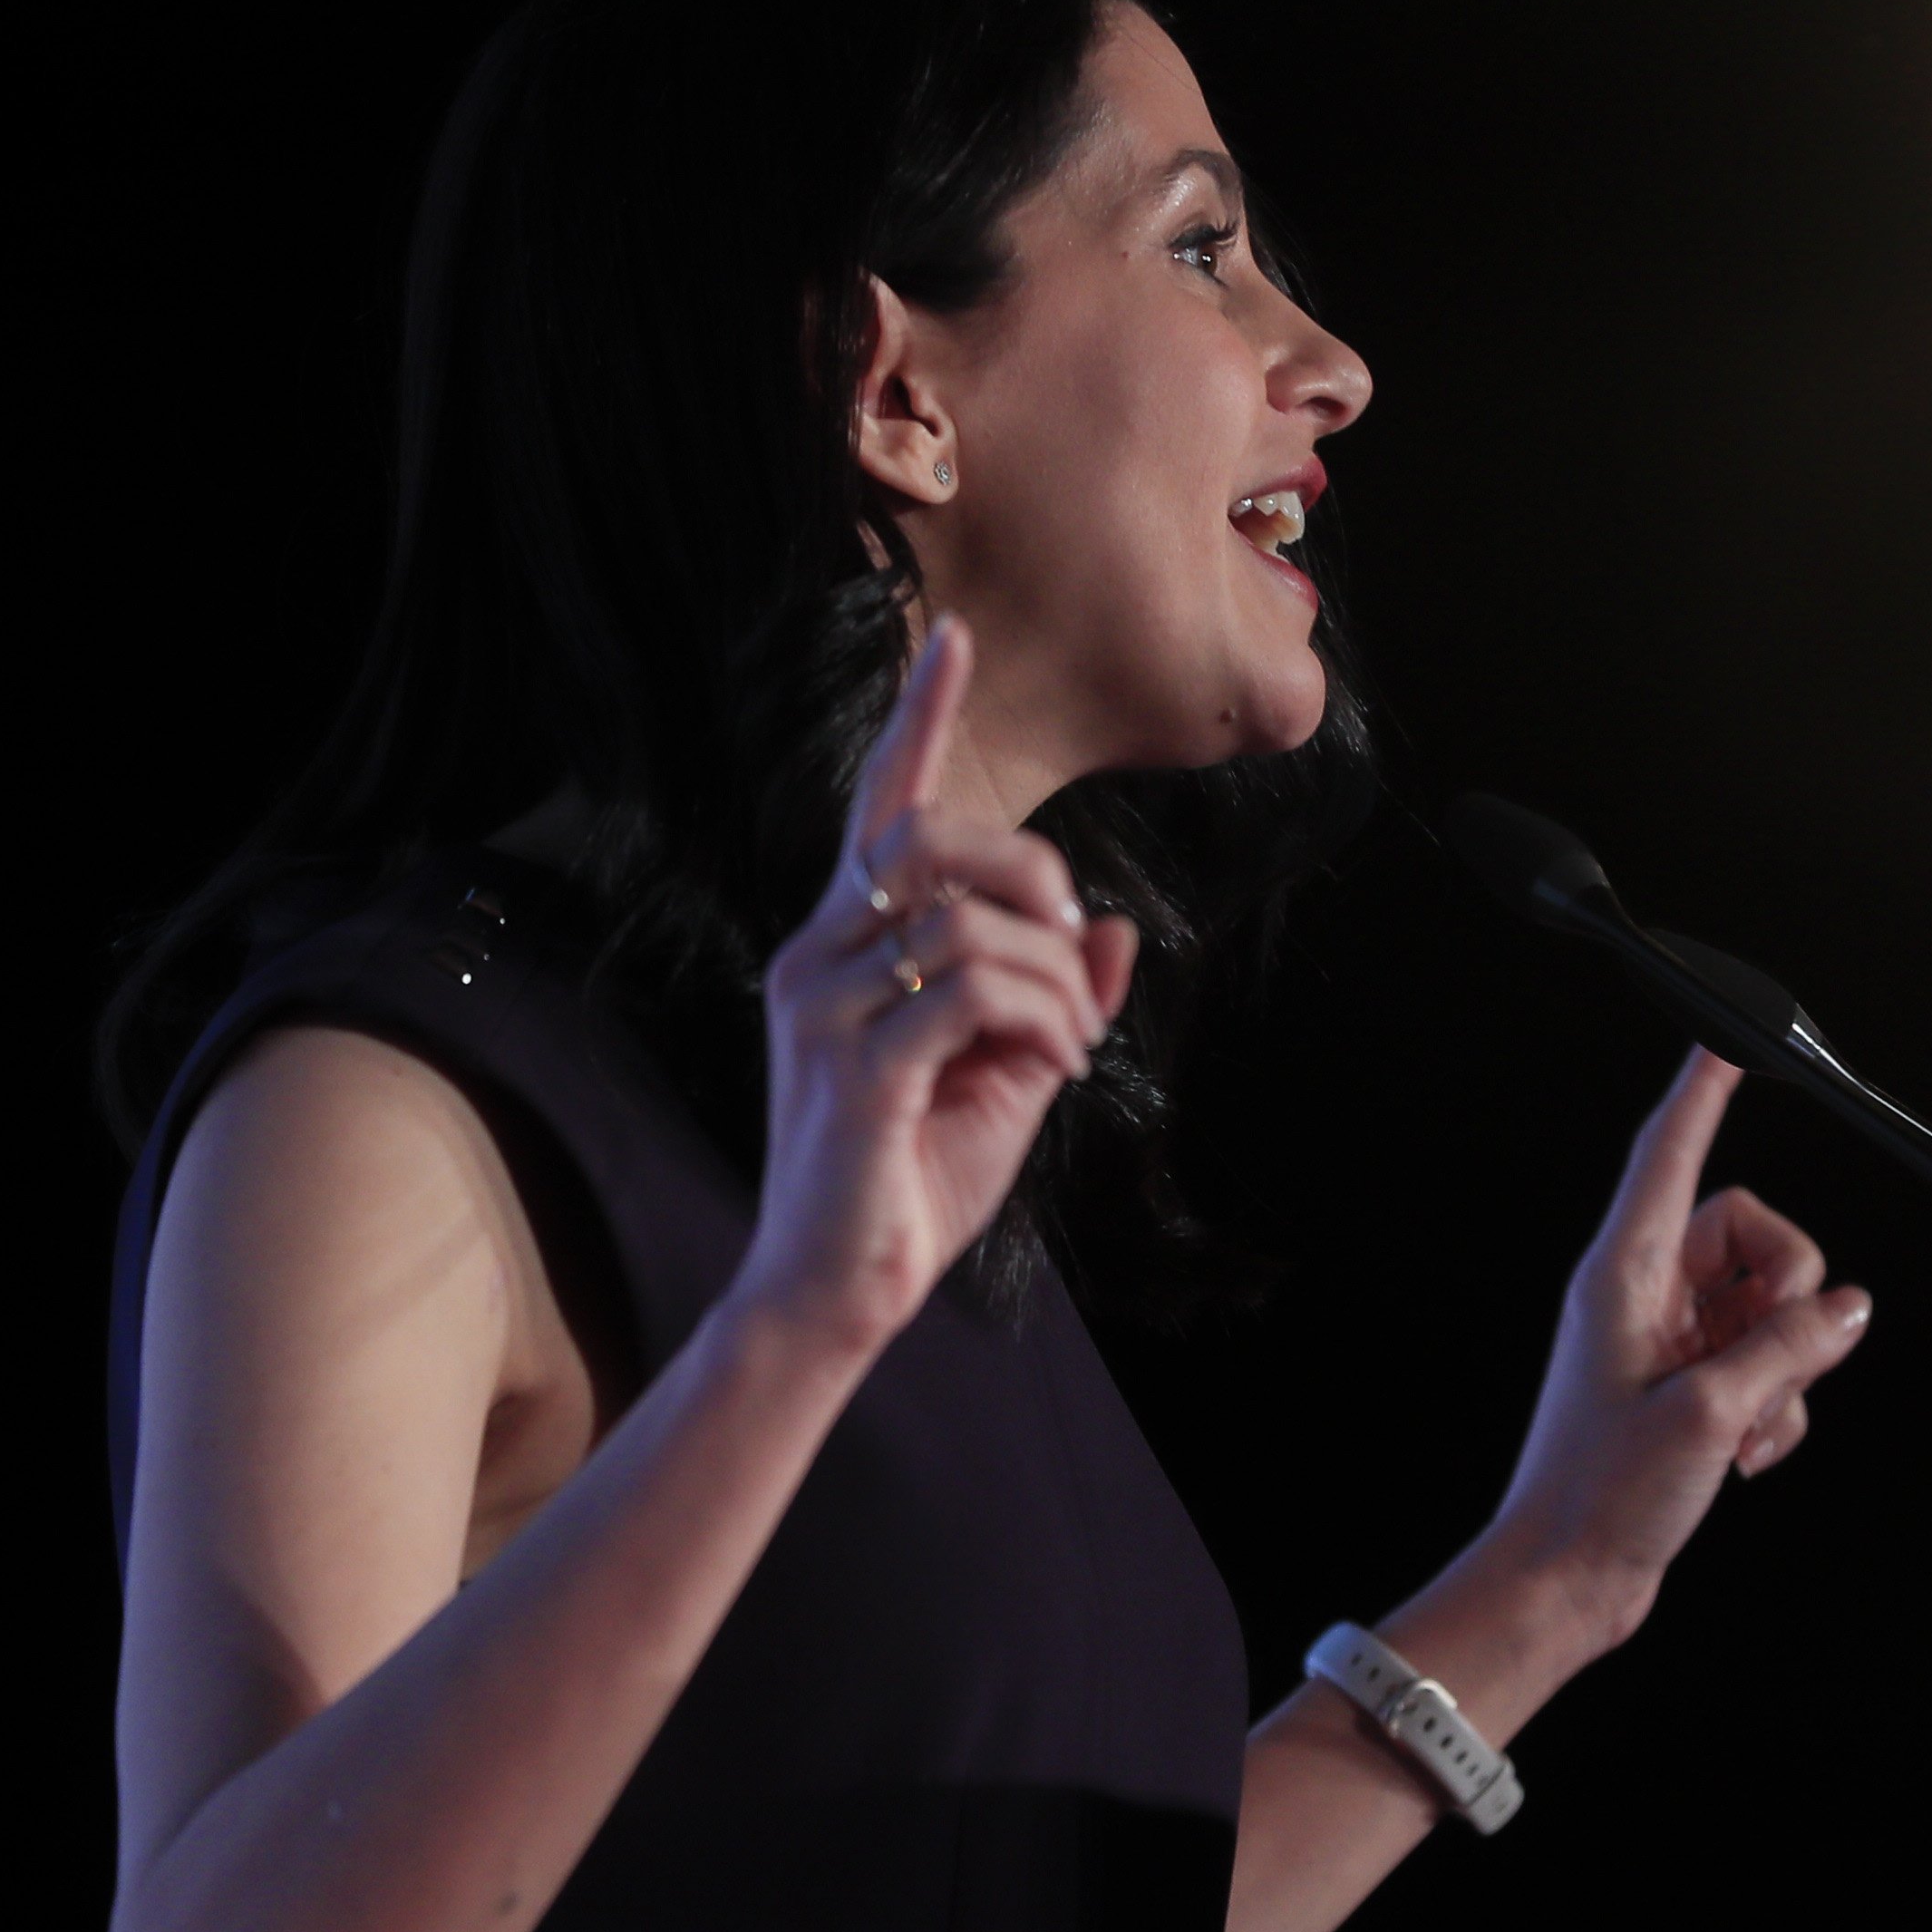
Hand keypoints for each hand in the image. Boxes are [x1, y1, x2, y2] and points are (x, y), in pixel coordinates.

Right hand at [728, 617, 1142, 1354]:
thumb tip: (1114, 927)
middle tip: (1071, 960)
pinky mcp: (853, 1065)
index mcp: (846, 943)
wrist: (841, 1292)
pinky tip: (1052, 1069)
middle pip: (938, 838)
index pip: (881, 808)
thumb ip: (1055, 994)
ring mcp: (823, 1006)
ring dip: (1054, 981)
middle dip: (1032, 877)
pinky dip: (1042, 1020)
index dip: (920, 720)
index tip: (957, 639)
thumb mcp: (1010, 1070)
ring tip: (1065, 1048)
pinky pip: (974, 989)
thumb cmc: (914, 1180)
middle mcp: (817, 954)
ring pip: (970, 920)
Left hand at [1487, 1049, 1873, 1655]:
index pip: (1670, 1154)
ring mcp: (1673, 1343)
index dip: (1702, 1094)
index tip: (1730, 1037)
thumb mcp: (1708, 1415)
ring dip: (1787, 1368)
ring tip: (1745, 1430)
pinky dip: (1777, 1409)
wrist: (1564, 1583)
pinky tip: (1745, 1458)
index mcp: (1625, 1275)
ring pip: (1774, 1306)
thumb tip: (1852, 1307)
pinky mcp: (1693, 1388)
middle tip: (1772, 1362)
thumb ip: (1788, 1348)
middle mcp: (1648, 1295)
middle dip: (1791, 1294)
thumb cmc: (1597, 1497)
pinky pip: (1771, 1364)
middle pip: (1758, 1236)